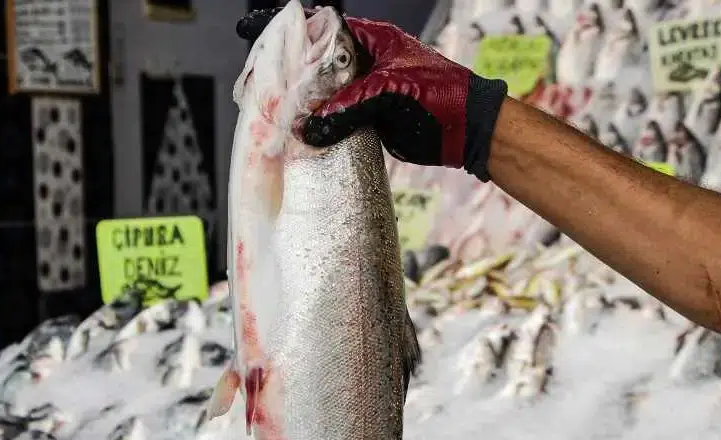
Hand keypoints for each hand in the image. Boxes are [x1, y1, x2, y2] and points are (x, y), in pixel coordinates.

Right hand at [235, 8, 508, 181]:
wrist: (468, 130)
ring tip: (267, 109)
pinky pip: (333, 119)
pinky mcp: (366, 119)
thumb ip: (348, 106)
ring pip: (321, 94)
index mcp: (370, 40)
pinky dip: (316, 126)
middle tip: (256, 83)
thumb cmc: (441, 96)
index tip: (252, 29)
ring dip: (298, 103)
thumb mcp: (391, 92)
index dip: (287, 27)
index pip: (320, 25)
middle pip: (313, 62)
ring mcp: (363, 91)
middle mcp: (363, 62)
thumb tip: (308, 127)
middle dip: (284, 71)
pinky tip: (296, 133)